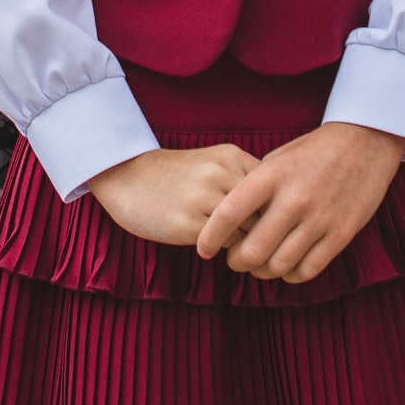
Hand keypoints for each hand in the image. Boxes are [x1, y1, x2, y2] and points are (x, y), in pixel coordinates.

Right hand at [87, 144, 259, 246]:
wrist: (126, 177)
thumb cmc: (176, 176)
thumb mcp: (213, 163)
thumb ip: (243, 180)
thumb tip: (278, 213)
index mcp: (231, 156)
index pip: (275, 189)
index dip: (275, 208)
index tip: (267, 219)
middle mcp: (221, 174)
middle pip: (266, 211)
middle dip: (266, 228)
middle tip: (257, 239)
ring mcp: (205, 198)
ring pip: (249, 230)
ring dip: (247, 241)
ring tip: (237, 244)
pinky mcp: (189, 224)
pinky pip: (226, 243)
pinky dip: (227, 248)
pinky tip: (215, 244)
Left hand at [196, 122, 404, 283]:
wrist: (365, 141)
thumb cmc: (314, 150)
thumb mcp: (279, 158)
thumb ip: (255, 187)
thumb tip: (231, 219)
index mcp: (272, 175)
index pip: (230, 213)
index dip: (210, 237)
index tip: (202, 249)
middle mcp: (294, 199)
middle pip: (252, 250)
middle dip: (236, 262)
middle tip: (234, 259)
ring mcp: (319, 218)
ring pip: (278, 266)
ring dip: (262, 272)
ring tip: (259, 265)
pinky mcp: (341, 234)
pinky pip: (308, 270)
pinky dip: (290, 275)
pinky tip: (285, 267)